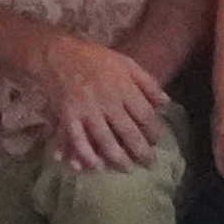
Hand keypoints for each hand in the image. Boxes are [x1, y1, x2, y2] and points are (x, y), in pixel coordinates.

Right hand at [30, 34, 167, 171]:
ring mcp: (87, 110)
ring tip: (127, 169)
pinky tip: (96, 166)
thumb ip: (147, 82)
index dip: (154, 132)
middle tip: (149, 164)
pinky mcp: (69, 116)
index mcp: (123, 87)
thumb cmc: (94, 58)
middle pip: (128, 132)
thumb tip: (166, 103)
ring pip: (106, 141)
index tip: (157, 142)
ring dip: (118, 159)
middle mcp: (107, 101)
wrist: (58, 53)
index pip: (145, 116)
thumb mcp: (125, 62)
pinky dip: (87, 155)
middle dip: (141, 152)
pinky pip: (79, 140)